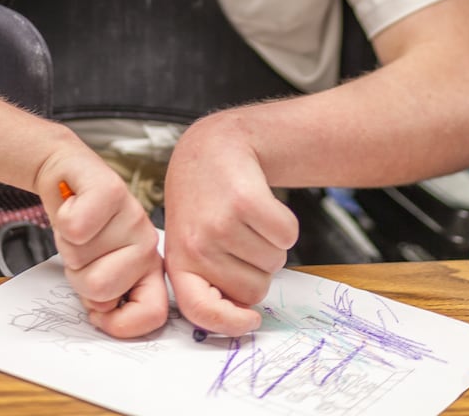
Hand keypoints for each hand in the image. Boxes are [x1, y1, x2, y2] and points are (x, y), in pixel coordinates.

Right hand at [37, 147, 167, 338]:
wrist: (69, 176)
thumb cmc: (85, 228)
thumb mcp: (96, 270)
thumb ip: (106, 297)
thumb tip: (105, 317)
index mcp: (147, 267)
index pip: (153, 314)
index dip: (119, 325)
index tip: (98, 313)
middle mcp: (146, 242)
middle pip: (102, 290)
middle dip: (79, 276)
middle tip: (83, 253)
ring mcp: (132, 216)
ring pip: (82, 260)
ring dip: (69, 249)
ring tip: (78, 232)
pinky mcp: (110, 190)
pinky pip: (75, 227)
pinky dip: (63, 221)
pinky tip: (72, 209)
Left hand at [163, 112, 297, 335]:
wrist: (213, 146)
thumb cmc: (204, 199)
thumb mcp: (191, 239)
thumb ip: (209, 277)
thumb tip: (244, 315)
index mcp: (180, 261)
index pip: (200, 310)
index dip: (229, 323)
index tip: (251, 321)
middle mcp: (197, 245)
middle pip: (254, 290)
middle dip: (258, 269)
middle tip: (242, 237)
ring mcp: (221, 223)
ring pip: (275, 262)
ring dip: (271, 244)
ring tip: (247, 217)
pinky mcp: (246, 201)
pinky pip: (287, 236)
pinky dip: (285, 225)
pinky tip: (262, 205)